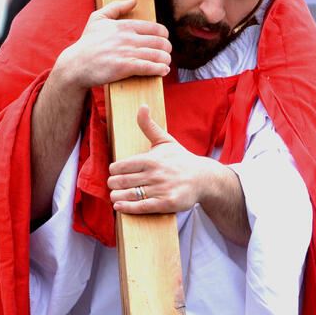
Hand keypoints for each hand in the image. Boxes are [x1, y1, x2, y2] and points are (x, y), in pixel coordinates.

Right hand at [54, 0, 170, 91]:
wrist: (76, 64)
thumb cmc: (87, 42)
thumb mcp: (98, 18)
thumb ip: (116, 7)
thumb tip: (134, 0)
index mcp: (124, 25)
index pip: (155, 28)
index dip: (164, 34)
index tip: (164, 39)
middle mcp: (128, 38)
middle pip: (159, 42)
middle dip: (167, 48)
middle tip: (167, 52)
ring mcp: (126, 53)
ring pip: (157, 54)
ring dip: (166, 59)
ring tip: (166, 62)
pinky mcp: (124, 67)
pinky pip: (148, 67)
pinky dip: (159, 68)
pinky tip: (163, 70)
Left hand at [107, 104, 222, 214]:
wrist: (203, 178)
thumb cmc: (180, 159)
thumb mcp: (165, 140)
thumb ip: (149, 126)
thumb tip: (142, 106)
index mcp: (152, 158)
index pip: (121, 165)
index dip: (114, 170)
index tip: (114, 172)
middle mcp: (155, 174)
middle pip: (122, 181)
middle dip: (113, 184)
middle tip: (112, 185)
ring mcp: (161, 189)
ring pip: (130, 195)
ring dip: (117, 196)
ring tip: (114, 196)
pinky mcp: (167, 203)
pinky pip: (141, 207)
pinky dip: (127, 207)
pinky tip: (119, 206)